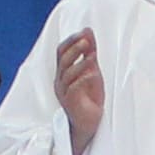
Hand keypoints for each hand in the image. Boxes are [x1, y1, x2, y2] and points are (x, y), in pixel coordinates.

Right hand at [55, 26, 105, 154]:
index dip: (71, 41)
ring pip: (67, 73)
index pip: (61, 51)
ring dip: (80, 63)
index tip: (84, 33)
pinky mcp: (70, 103)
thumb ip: (90, 52)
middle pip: (62, 59)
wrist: (89, 123)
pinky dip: (83, 79)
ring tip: (92, 57)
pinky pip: (73, 89)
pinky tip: (93, 74)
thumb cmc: (89, 97)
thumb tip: (87, 30)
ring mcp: (63, 93)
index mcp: (63, 72)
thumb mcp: (92, 70)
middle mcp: (60, 81)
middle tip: (87, 41)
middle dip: (74, 48)